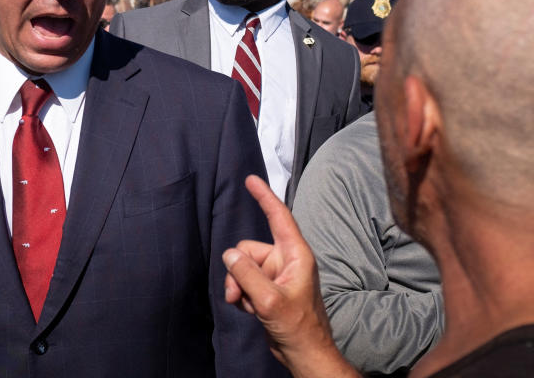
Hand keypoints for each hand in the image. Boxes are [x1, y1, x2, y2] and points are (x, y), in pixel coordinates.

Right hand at [223, 175, 357, 377]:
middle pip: (248, 249)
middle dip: (239, 271)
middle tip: (240, 294)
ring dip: (239, 287)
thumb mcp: (268, 300)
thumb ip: (247, 274)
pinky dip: (242, 295)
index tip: (251, 179)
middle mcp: (286, 260)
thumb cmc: (298, 327)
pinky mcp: (267, 289)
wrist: (304, 354)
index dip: (264, 197)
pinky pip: (244, 281)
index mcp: (296, 254)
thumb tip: (229, 254)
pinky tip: (250, 310)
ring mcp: (276, 275)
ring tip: (249, 306)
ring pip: (243, 267)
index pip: (278, 217)